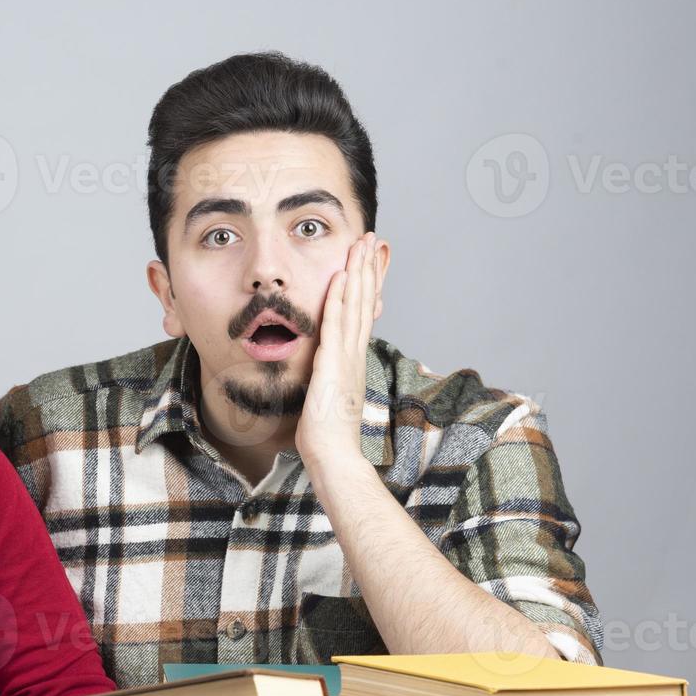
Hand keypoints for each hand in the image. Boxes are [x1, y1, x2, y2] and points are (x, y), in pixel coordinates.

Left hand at [296, 232, 379, 473]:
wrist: (333, 455)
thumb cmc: (327, 437)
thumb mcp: (327, 401)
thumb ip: (327, 384)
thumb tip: (323, 380)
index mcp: (353, 361)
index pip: (361, 314)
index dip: (366, 286)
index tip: (369, 262)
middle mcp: (354, 354)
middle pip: (364, 302)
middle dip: (368, 268)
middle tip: (372, 239)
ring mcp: (347, 357)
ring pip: (354, 306)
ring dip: (358, 273)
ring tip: (362, 244)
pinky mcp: (334, 363)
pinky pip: (335, 324)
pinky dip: (338, 298)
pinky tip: (340, 276)